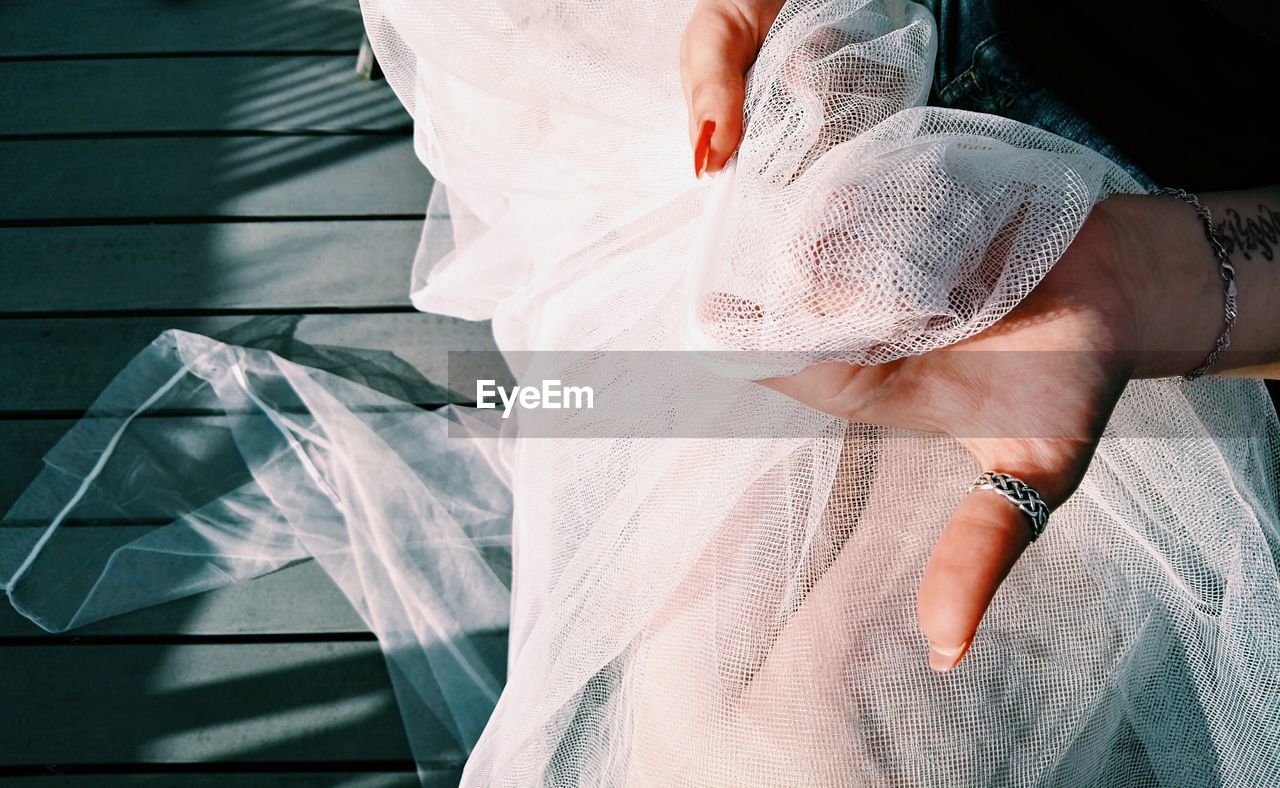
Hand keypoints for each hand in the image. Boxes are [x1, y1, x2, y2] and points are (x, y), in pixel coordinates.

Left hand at [681, 0, 1279, 670]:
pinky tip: (797, 191)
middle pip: (780, 305)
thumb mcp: (1033, 472)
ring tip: (760, 229)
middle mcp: (857, 327)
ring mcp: (873, 268)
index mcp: (869, 386)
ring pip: (803, 249)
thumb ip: (982, 551)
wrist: (1117, 291)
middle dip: (749, 294)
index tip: (692, 332)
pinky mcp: (895, 215)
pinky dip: (824, 198)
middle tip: (711, 279)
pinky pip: (844, 201)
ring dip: (784, 239)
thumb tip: (946, 657)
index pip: (788, 369)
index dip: (745, 350)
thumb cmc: (1068, 388)